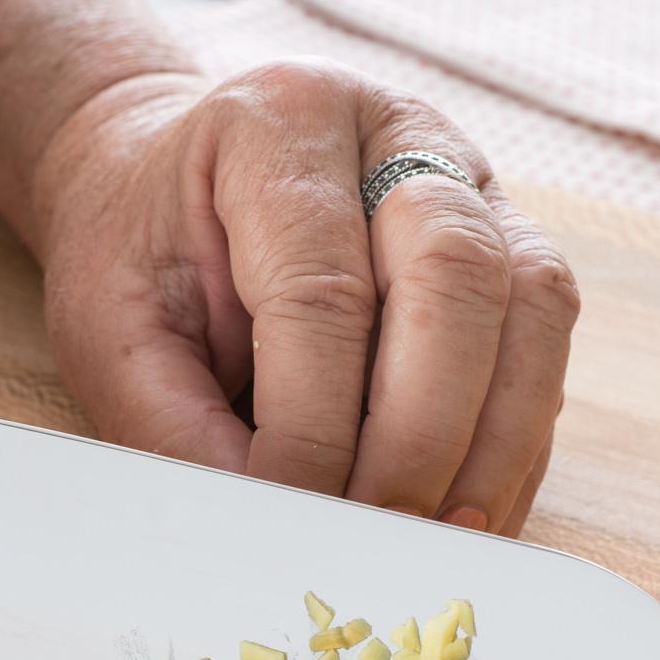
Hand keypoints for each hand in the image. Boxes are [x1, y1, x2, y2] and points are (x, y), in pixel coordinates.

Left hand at [24, 61, 578, 535]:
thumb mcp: (114, 329)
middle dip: (424, 433)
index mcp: (281, 121)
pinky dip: (513, 446)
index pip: (322, 290)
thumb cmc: (142, 253)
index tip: (291, 520)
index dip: (314, 427)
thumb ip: (176, 426)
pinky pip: (545, 349)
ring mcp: (474, 180)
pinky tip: (464, 515)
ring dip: (495, 442)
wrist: (171, 187)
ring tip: (440, 538)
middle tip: (379, 536)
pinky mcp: (515, 245)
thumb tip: (265, 529)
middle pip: (457, 276)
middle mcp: (398, 131)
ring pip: (532, 305)